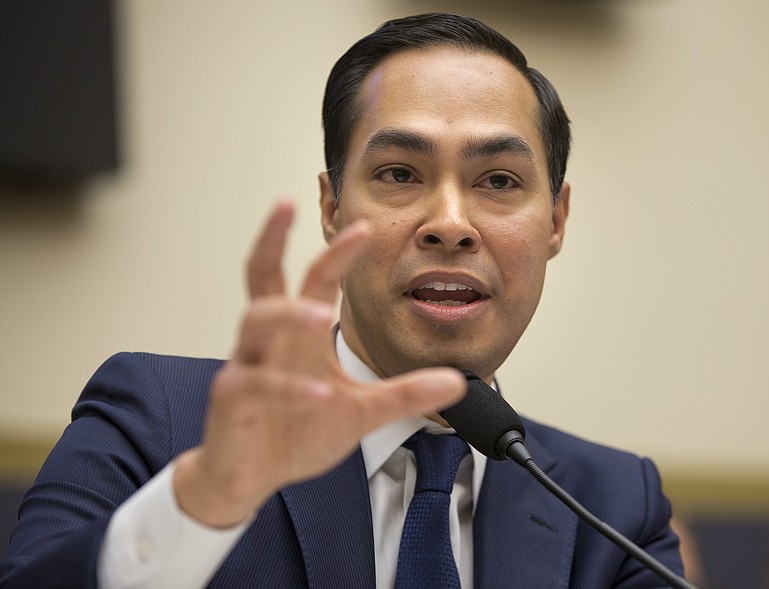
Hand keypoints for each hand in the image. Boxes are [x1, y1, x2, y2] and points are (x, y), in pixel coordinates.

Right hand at [173, 201, 464, 526]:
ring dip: (287, 314)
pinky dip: (287, 387)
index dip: (337, 252)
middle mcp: (271, 339)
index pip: (316, 280)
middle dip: (271, 239)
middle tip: (285, 204)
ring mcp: (248, 364)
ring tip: (318, 316)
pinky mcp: (232, 397)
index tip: (364, 226)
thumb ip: (405, 394)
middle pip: (263, 277)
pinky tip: (316, 394)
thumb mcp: (362, 410)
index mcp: (300, 334)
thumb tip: (457, 381)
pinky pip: (257, 383)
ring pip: (257, 321)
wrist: (252, 477)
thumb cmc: (297, 432)